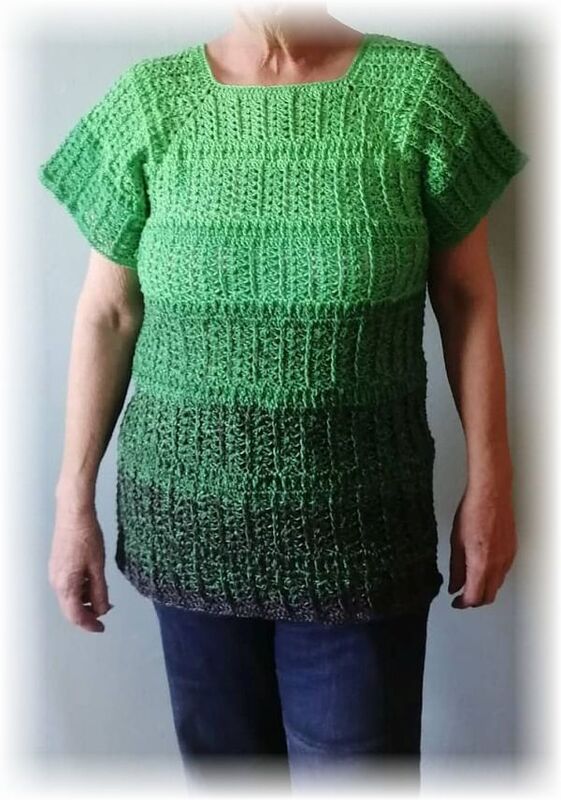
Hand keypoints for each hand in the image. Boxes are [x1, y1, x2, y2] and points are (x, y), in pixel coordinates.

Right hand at [48, 506, 112, 631]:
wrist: (74, 514)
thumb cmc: (87, 538)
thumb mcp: (98, 567)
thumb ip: (100, 591)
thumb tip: (102, 610)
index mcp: (66, 585)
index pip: (76, 616)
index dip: (89, 625)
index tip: (102, 628)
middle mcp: (56, 582)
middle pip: (70, 609)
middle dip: (88, 614)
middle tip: (106, 611)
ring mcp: (55, 574)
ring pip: (69, 597)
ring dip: (85, 600)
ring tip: (103, 594)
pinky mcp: (57, 565)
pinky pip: (68, 585)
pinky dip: (81, 589)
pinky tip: (93, 581)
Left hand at [448, 483, 516, 608]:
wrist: (491, 495)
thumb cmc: (472, 512)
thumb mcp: (456, 542)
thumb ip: (456, 568)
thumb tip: (454, 586)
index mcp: (481, 564)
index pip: (474, 598)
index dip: (463, 604)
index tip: (455, 601)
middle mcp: (498, 565)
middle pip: (488, 596)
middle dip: (474, 600)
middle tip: (462, 595)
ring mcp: (507, 558)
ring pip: (497, 585)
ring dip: (484, 588)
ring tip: (469, 581)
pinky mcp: (512, 551)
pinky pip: (504, 572)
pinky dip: (493, 577)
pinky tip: (482, 568)